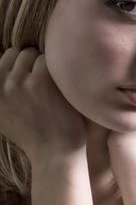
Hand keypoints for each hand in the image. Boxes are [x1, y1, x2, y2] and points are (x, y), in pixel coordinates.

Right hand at [0, 47, 86, 161]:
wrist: (54, 151)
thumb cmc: (35, 132)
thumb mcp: (4, 113)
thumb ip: (2, 90)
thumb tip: (6, 65)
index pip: (1, 59)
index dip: (18, 65)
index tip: (28, 79)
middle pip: (16, 53)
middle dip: (30, 62)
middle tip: (41, 82)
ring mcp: (17, 83)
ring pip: (31, 54)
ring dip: (44, 64)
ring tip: (51, 84)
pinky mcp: (39, 81)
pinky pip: (47, 60)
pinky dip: (57, 69)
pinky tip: (61, 85)